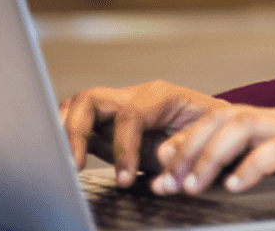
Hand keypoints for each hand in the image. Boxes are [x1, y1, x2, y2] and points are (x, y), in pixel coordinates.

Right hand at [58, 80, 230, 187]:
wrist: (213, 129)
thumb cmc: (212, 131)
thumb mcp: (209, 137)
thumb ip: (186, 145)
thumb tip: (165, 157)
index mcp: (160, 96)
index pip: (130, 116)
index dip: (123, 149)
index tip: (125, 178)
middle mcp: (134, 96)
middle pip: (92, 99)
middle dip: (78, 131)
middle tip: (74, 165)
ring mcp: (117, 106)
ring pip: (78, 104)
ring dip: (64, 130)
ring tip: (61, 159)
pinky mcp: (106, 122)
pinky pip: (75, 118)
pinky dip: (63, 133)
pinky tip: (61, 155)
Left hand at [153, 105, 274, 204]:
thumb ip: (274, 163)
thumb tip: (233, 177)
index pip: (223, 119)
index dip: (187, 142)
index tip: (164, 170)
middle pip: (223, 117)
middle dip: (188, 150)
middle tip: (169, 182)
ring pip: (242, 126)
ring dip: (209, 156)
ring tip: (194, 185)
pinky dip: (250, 167)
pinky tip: (237, 186)